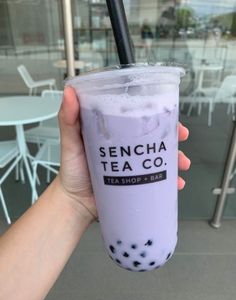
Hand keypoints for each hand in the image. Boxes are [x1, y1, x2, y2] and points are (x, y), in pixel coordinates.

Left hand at [58, 87, 189, 221]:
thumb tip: (69, 92)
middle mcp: (127, 147)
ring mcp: (134, 166)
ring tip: (181, 164)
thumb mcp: (70, 142)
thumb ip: (68, 119)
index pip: (139, 118)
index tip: (168, 112)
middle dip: (173, 135)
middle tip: (181, 137)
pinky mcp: (136, 183)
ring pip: (161, 158)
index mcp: (115, 134)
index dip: (156, 113)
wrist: (75, 203)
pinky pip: (158, 180)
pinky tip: (176, 184)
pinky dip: (170, 182)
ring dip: (176, 159)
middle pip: (155, 136)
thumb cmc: (72, 171)